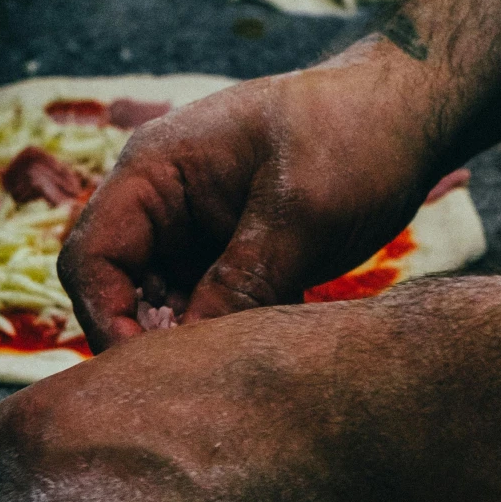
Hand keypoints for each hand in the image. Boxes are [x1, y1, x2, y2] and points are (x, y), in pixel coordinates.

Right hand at [58, 46, 445, 350]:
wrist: (408, 114)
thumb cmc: (354, 134)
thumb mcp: (300, 212)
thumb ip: (242, 282)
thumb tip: (190, 358)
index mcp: (154, 171)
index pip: (92, 259)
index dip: (108, 320)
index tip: (149, 375)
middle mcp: (161, 202)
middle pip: (116, 290)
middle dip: (146, 340)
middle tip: (197, 386)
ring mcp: (194, 230)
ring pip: (162, 307)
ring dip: (189, 344)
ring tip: (233, 377)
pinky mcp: (230, 255)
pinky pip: (205, 308)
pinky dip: (222, 336)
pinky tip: (258, 359)